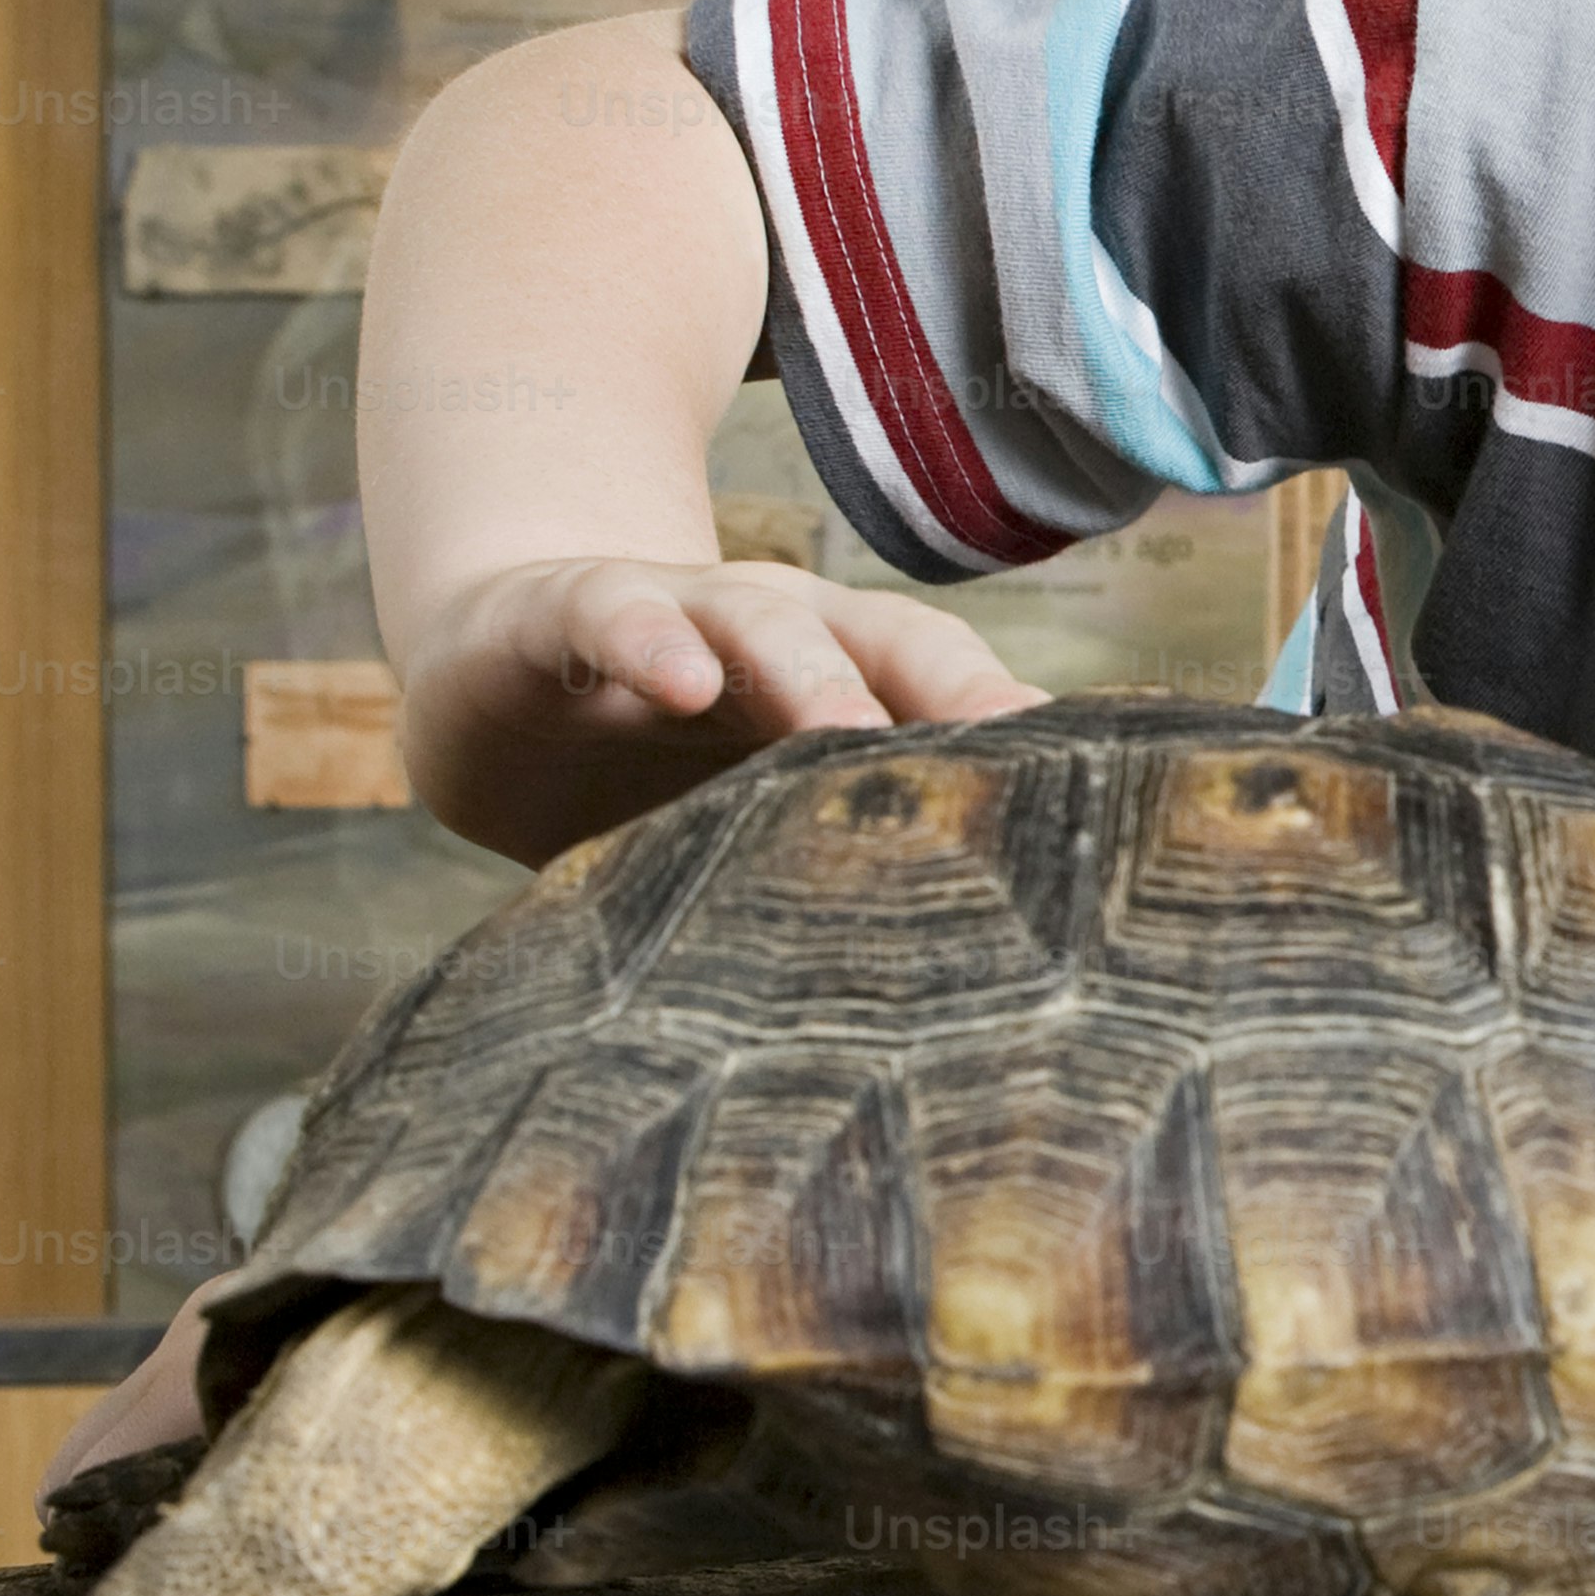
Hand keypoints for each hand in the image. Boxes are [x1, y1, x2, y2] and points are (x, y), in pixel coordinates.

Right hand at [398, 553, 1045, 863]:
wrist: (492, 670)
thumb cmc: (648, 767)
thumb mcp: (743, 813)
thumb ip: (830, 860)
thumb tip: (961, 987)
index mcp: (838, 674)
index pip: (946, 687)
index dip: (1014, 728)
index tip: (1102, 783)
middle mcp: (777, 627)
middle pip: (882, 645)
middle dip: (943, 697)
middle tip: (1000, 760)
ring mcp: (676, 609)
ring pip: (762, 619)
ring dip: (807, 669)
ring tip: (842, 726)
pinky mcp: (561, 608)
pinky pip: (611, 613)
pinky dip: (647, 639)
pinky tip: (675, 680)